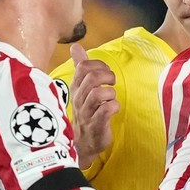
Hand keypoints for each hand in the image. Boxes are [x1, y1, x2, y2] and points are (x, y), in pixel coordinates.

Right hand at [67, 43, 118, 170]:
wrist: (82, 143)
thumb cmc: (85, 112)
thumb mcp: (80, 88)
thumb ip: (79, 66)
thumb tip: (76, 46)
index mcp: (76, 88)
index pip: (83, 67)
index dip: (99, 65)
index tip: (105, 73)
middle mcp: (79, 99)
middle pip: (91, 78)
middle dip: (107, 76)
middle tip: (111, 83)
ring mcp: (87, 113)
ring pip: (99, 93)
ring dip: (110, 93)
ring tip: (111, 97)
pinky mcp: (97, 125)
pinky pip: (107, 109)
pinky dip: (114, 106)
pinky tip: (113, 109)